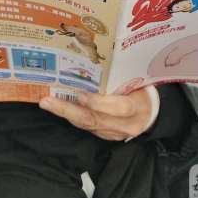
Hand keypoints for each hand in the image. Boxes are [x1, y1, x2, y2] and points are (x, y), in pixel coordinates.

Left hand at [39, 88, 153, 140]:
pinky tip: (57, 107)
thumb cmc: (143, 91)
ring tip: (46, 102)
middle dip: (68, 110)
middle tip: (48, 101)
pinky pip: (85, 126)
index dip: (99, 103)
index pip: (118, 108)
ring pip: (86, 125)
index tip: (80, 94)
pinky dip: (71, 116)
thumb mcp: (138, 82)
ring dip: (65, 114)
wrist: (151, 115)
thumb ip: (120, 78)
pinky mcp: (105, 136)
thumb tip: (95, 61)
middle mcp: (124, 125)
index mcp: (137, 108)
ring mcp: (113, 133)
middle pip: (94, 119)